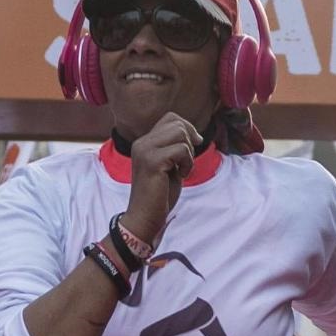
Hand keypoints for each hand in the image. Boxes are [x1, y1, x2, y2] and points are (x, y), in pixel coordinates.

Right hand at [121, 113, 204, 242]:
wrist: (145, 217)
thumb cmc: (159, 195)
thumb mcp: (168, 165)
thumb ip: (174, 148)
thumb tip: (194, 134)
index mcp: (144, 142)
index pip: (170, 118)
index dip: (187, 128)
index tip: (193, 145)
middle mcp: (142, 143)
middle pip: (177, 123)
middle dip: (190, 141)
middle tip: (185, 162)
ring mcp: (145, 151)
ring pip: (180, 133)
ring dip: (189, 153)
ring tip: (182, 170)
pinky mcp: (152, 161)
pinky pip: (182, 150)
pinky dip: (188, 163)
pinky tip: (181, 176)